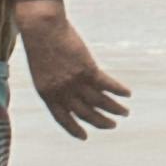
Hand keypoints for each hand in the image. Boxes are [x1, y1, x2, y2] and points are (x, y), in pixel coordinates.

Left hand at [19, 4, 131, 135]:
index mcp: (47, 94)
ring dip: (114, 109)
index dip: (74, 129)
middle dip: (100, 122)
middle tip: (112, 125)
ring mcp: (75, 82)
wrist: (41, 28)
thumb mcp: (41, 68)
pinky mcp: (88, 70)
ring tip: (124, 113)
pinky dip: (118, 90)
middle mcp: (62, 93)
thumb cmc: (38, 43)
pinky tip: (127, 93)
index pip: (62, 119)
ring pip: (99, 102)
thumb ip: (54, 81)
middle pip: (85, 114)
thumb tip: (69, 87)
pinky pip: (107, 85)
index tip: (85, 137)